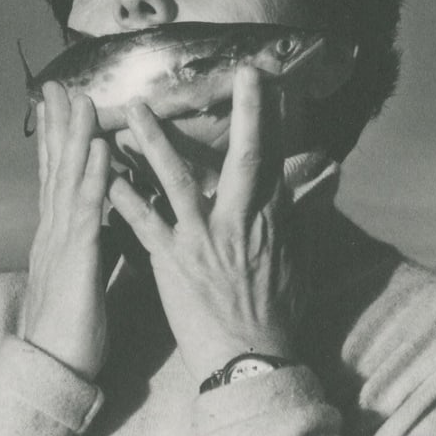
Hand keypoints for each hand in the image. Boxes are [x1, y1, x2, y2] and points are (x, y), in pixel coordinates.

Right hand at [22, 83, 111, 381]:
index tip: (59, 107)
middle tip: (59, 86)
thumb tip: (110, 226)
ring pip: (68, 181)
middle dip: (58, 126)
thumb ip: (95, 247)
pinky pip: (87, 212)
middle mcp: (54, 233)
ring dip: (74, 138)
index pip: (57, 179)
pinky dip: (93, 177)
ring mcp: (61, 244)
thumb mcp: (86, 279)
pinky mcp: (76, 261)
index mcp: (58, 238)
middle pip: (56, 169)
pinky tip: (99, 150)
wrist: (51, 373)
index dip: (58, 142)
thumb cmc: (72, 332)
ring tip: (80, 100)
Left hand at [106, 66, 303, 386]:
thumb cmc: (276, 313)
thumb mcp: (299, 257)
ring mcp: (204, 241)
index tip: (270, 81)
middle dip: (247, 114)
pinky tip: (105, 176)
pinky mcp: (173, 263)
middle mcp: (241, 223)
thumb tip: (329, 173)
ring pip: (179, 181)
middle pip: (247, 158)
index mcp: (271, 220)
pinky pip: (144, 224)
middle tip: (240, 73)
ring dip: (155, 142)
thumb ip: (307, 210)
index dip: (274, 118)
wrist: (251, 361)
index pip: (276, 159)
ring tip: (135, 110)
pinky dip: (125, 199)